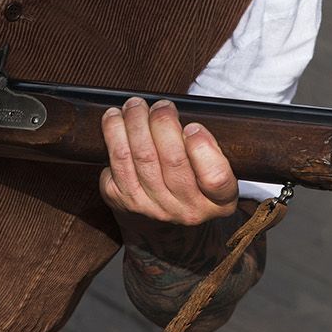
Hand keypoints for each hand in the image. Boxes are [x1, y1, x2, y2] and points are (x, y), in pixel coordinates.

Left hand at [99, 97, 237, 227]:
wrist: (159, 225)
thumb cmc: (189, 184)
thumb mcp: (214, 174)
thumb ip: (210, 150)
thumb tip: (185, 121)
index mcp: (218, 202)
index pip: (216, 178)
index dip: (203, 147)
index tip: (192, 126)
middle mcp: (186, 211)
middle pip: (173, 160)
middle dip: (163, 122)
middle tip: (161, 106)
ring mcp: (153, 208)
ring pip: (141, 156)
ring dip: (135, 122)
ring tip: (136, 105)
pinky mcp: (123, 201)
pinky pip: (116, 162)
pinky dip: (113, 134)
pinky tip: (115, 119)